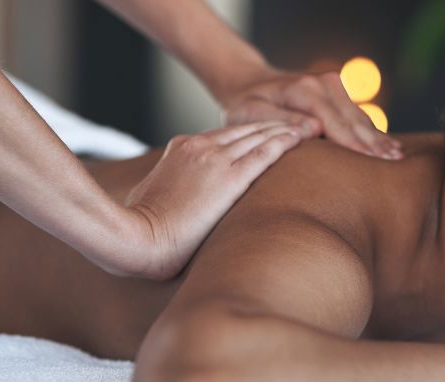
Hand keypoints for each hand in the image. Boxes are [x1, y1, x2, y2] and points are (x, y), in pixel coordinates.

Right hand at [113, 121, 302, 279]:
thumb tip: (172, 193)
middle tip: (299, 122)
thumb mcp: (149, 193)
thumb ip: (168, 183)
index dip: (250, 133)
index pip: (224, 134)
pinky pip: (264, 154)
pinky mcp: (228, 179)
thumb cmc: (139, 227)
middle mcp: (199, 146)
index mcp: (180, 146)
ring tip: (307, 127)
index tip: (269, 132)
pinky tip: (299, 137)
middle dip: (273, 125)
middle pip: (245, 130)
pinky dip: (284, 142)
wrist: (137, 238)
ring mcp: (214, 159)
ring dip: (284, 130)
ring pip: (258, 137)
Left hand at [217, 67, 402, 159]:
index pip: (336, 122)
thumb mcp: (254, 115)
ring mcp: (333, 85)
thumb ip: (283, 122)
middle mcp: (324, 84)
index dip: (355, 144)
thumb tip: (315, 129)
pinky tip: (391, 145)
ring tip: (398, 158)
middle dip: (375, 143)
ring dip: (380, 138)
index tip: (372, 162)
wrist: (249, 82)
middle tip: (394, 166)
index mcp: (305, 90)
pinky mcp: (337, 91)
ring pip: (361, 117)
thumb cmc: (246, 105)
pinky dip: (374, 131)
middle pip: (355, 120)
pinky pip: (359, 115)